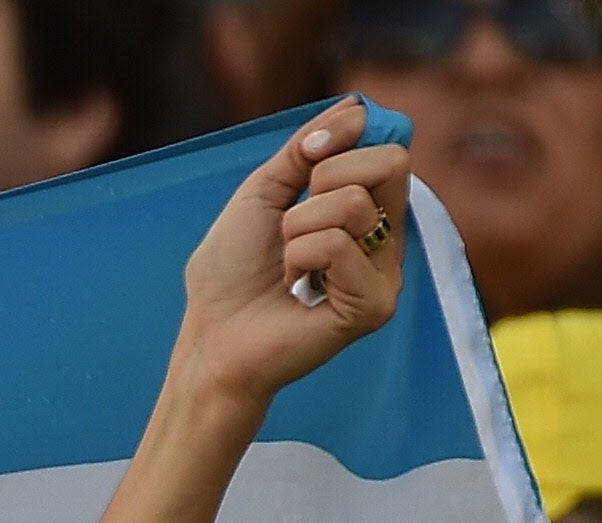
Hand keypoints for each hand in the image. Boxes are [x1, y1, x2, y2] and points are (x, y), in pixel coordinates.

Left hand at [173, 98, 408, 415]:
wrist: (211, 336)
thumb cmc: (230, 274)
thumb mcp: (262, 193)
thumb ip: (307, 148)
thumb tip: (356, 106)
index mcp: (366, 212)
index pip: (387, 148)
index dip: (343, 140)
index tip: (307, 157)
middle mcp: (384, 240)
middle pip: (391, 163)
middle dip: (323, 180)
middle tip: (291, 224)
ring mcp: (384, 274)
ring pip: (354, 204)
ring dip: (298, 227)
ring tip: (288, 265)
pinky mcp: (375, 305)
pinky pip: (340, 245)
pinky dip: (302, 257)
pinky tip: (298, 289)